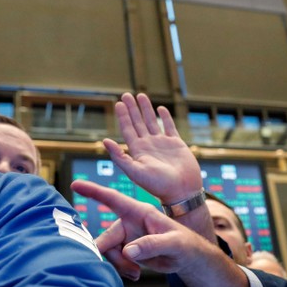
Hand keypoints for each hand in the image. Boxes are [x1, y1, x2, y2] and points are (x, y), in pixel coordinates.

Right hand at [72, 179, 215, 275]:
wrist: (187, 258)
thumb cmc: (185, 244)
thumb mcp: (174, 243)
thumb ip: (152, 245)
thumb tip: (129, 251)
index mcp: (140, 212)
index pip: (113, 199)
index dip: (94, 192)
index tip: (75, 184)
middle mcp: (129, 222)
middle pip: (107, 237)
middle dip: (111, 255)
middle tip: (127, 268)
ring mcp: (127, 236)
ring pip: (108, 251)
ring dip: (119, 264)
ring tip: (136, 273)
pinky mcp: (127, 249)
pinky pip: (114, 260)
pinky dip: (121, 269)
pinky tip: (135, 273)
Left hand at [105, 92, 214, 241]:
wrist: (181, 191)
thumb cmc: (158, 185)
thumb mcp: (135, 172)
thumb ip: (119, 157)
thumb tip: (105, 140)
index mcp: (137, 151)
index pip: (127, 129)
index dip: (123, 116)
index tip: (118, 103)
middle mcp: (148, 145)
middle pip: (137, 122)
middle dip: (132, 108)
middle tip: (126, 95)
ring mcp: (162, 144)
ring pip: (152, 122)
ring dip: (146, 109)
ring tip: (141, 95)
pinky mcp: (176, 144)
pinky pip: (169, 127)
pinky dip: (165, 117)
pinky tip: (160, 109)